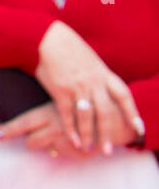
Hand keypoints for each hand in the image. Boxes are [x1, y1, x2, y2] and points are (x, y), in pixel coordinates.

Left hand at [0, 102, 91, 158]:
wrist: (117, 117)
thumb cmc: (86, 109)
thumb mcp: (64, 104)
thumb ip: (47, 115)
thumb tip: (29, 127)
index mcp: (51, 112)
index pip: (25, 122)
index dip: (10, 130)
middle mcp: (57, 126)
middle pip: (31, 142)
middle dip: (32, 141)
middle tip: (44, 133)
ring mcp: (68, 141)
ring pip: (47, 150)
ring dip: (52, 145)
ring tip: (67, 135)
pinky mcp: (79, 153)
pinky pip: (65, 156)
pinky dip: (70, 151)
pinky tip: (80, 142)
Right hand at [34, 21, 143, 152]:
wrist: (49, 38)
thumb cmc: (68, 48)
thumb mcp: (90, 60)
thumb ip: (97, 76)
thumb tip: (101, 89)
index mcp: (104, 74)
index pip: (124, 96)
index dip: (132, 113)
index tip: (139, 129)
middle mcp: (94, 82)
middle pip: (106, 111)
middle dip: (108, 132)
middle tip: (109, 150)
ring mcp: (78, 87)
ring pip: (88, 116)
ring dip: (89, 135)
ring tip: (89, 149)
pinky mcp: (61, 90)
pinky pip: (68, 114)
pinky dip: (71, 129)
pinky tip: (72, 140)